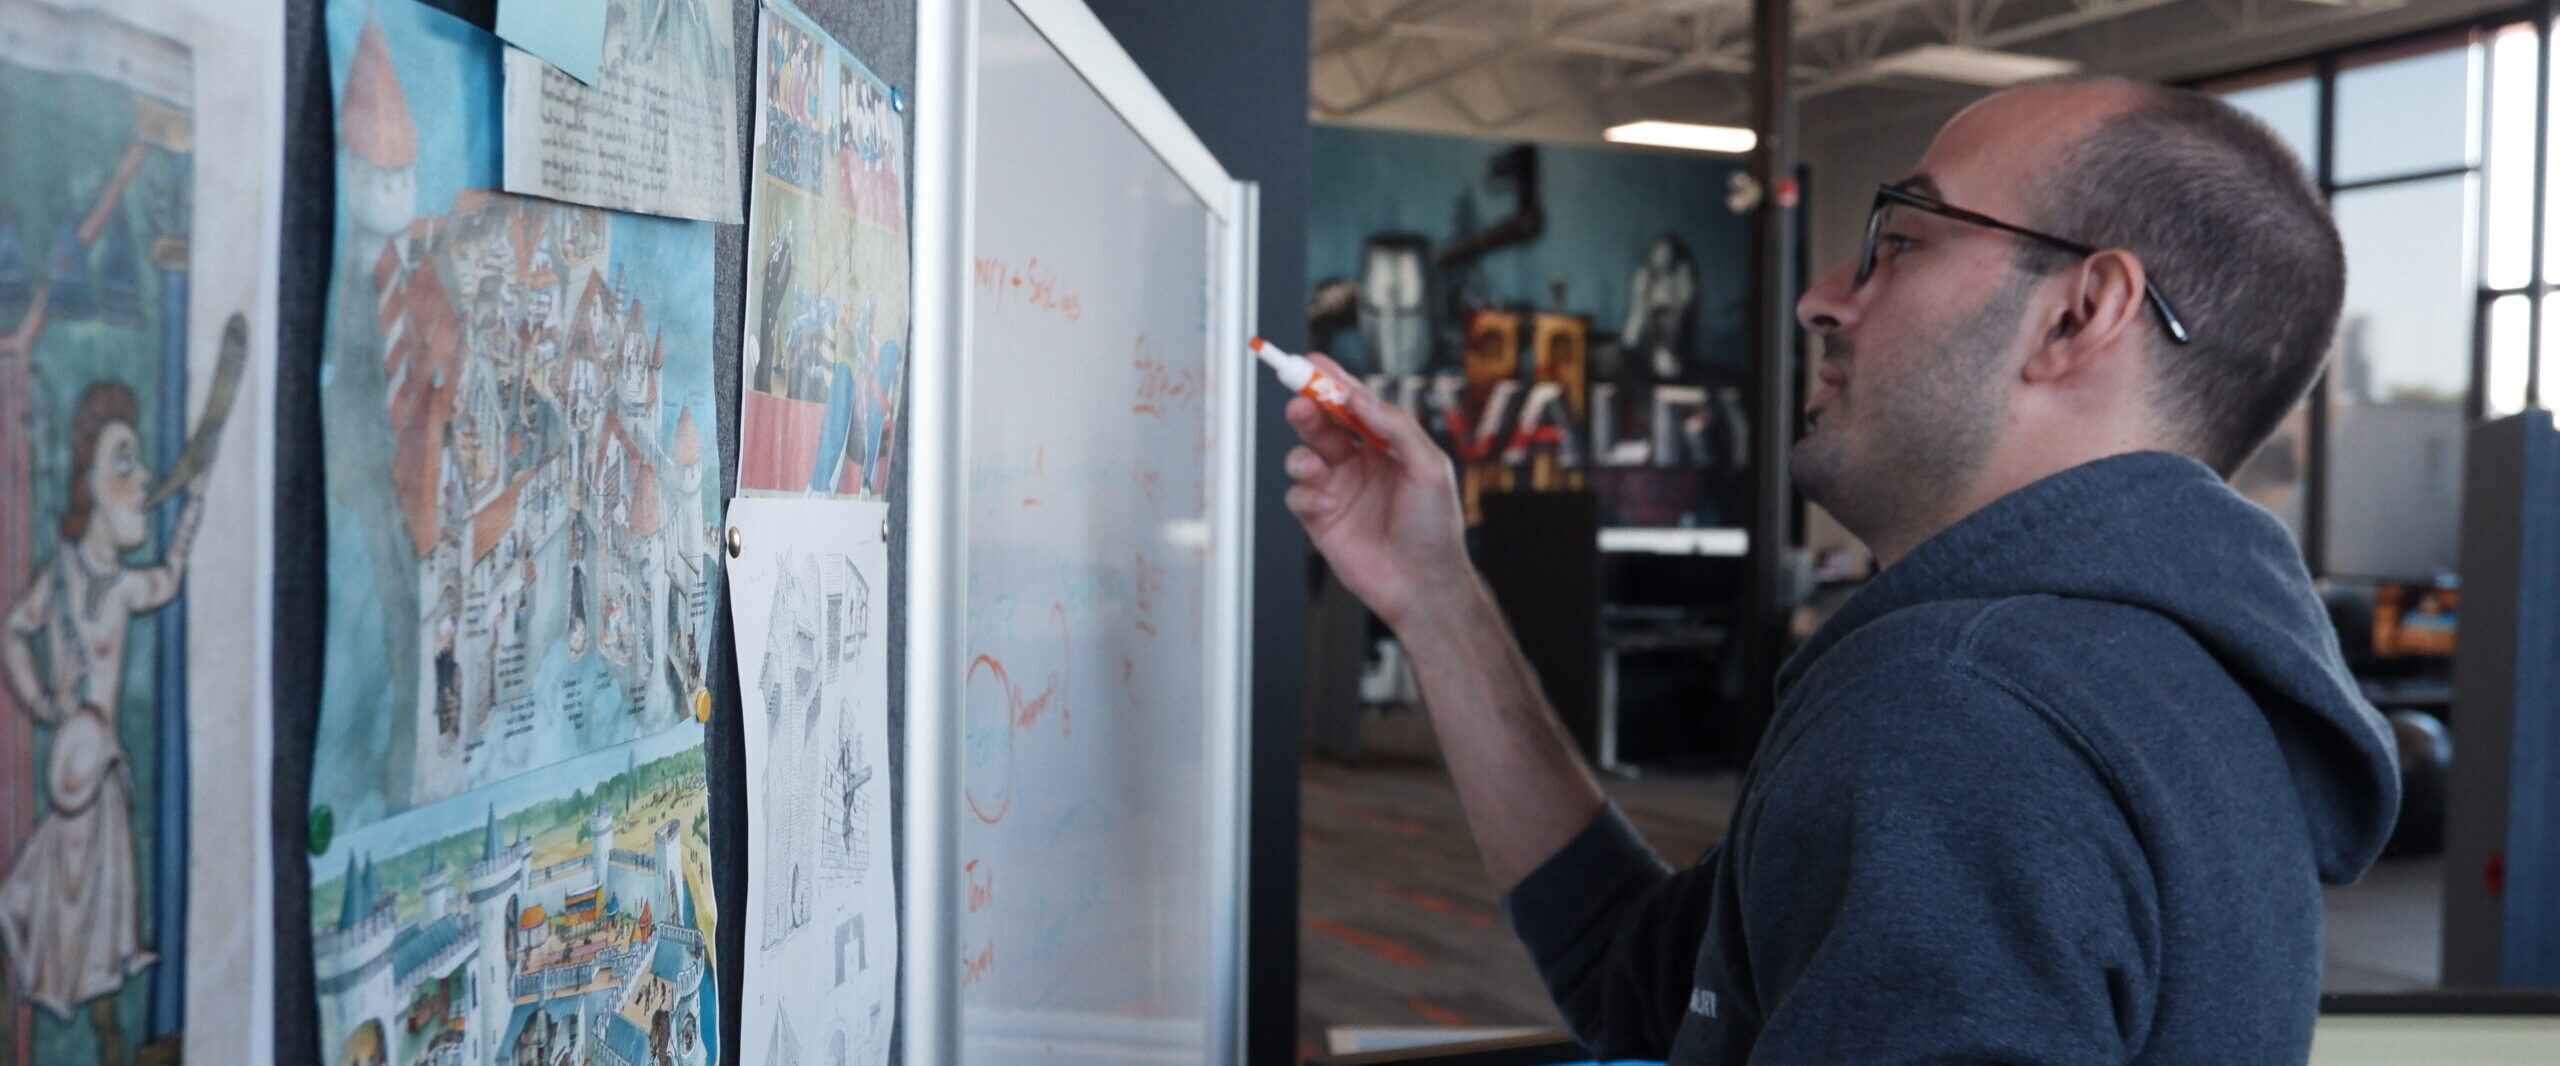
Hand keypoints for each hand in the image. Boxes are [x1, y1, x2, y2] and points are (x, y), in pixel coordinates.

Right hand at [1280, 353, 1476, 630]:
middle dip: (1308, 408)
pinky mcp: (1320, 519)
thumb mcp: (1428, 466)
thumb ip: (1395, 426)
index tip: (1311, 361)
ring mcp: (1337, 489)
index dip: (1332, 381)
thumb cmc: (1435, 526)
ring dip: (1302, 453)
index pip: (1353, 404)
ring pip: (1302, 455)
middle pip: (1322, 423)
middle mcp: (1358, 462)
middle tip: (1299, 400)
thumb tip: (1357, 396)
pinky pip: (1298, 495)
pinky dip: (1306, 494)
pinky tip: (1329, 505)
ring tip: (1314, 465)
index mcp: (1386, 445)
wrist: (1423, 584)